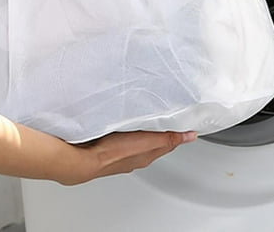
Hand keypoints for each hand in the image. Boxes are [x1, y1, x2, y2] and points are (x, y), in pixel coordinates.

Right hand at [56, 130, 196, 184]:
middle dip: (160, 129)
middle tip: (167, 115)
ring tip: (146, 116)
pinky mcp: (107, 146)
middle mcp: (135, 155)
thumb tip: (189, 136)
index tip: (183, 122)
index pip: (167, 142)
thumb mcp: (146, 141)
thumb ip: (167, 137)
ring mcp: (121, 151)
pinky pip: (122, 137)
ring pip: (137, 139)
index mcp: (147, 154)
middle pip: (153, 140)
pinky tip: (123, 122)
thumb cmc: (112, 151)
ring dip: (143, 128)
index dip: (175, 132)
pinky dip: (127, 129)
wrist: (83, 158)